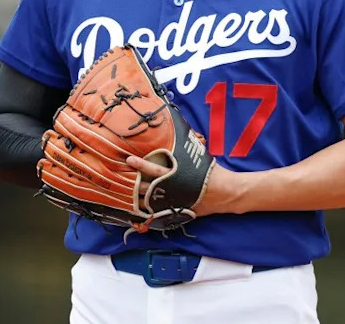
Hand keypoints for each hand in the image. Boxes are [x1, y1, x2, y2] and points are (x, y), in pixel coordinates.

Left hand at [126, 156, 240, 216]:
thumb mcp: (198, 157)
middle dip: (133, 184)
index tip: (129, 159)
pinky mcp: (176, 211)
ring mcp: (173, 202)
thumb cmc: (210, 172)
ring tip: (123, 195)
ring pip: (150, 202)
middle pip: (147, 188)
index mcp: (177, 174)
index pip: (155, 169)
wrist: (224, 193)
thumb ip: (185, 149)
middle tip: (120, 178)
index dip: (141, 164)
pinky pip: (158, 213)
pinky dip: (148, 212)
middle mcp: (173, 189)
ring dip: (136, 199)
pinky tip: (138, 210)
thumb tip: (178, 131)